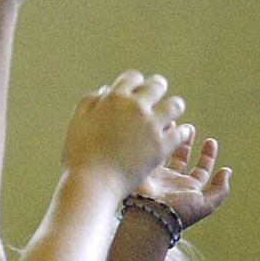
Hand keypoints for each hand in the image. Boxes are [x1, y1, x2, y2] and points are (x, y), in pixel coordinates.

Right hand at [63, 72, 183, 196]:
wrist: (92, 183)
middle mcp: (136, 107)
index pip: (132, 77)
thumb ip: (90, 101)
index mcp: (114, 98)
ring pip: (175, 105)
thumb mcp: (77, 121)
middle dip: (157, 88)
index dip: (134, 82)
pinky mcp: (161, 146)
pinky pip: (181, 132)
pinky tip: (182, 133)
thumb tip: (106, 90)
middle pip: (156, 86)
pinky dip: (182, 132)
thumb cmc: (80, 155)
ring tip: (172, 112)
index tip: (135, 89)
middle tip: (158, 93)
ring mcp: (151, 126)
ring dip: (173, 107)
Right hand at [136, 126, 231, 230]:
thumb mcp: (206, 203)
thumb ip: (220, 190)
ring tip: (173, 123)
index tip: (211, 142)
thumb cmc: (178, 211)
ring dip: (170, 138)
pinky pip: (152, 150)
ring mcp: (158, 175)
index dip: (208, 156)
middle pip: (182, 158)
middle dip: (187, 143)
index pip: (201, 170)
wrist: (149, 214)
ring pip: (166, 152)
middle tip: (190, 128)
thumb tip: (227, 172)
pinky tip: (159, 129)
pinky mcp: (144, 169)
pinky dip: (156, 139)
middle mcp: (173, 181)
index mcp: (189, 188)